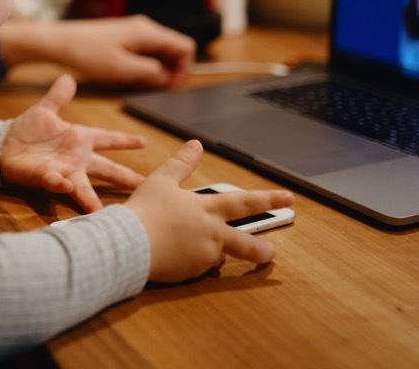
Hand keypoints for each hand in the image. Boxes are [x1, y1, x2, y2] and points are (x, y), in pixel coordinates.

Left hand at [0, 15, 194, 88]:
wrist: (60, 42)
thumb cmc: (87, 52)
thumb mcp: (122, 68)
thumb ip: (150, 72)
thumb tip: (166, 77)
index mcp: (148, 32)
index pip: (185, 47)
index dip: (184, 70)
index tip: (171, 87)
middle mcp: (145, 28)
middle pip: (174, 49)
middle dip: (171, 71)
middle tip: (157, 89)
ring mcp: (135, 32)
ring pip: (160, 52)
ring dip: (157, 70)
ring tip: (142, 84)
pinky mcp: (125, 38)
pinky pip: (146, 52)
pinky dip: (145, 66)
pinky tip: (132, 78)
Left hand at [0, 74, 145, 212]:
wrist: (3, 145)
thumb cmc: (26, 131)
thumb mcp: (45, 111)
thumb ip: (58, 96)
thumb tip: (68, 78)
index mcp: (80, 140)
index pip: (108, 139)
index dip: (125, 140)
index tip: (144, 142)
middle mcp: (77, 159)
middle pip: (107, 169)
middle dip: (125, 177)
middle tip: (144, 184)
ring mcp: (63, 170)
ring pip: (84, 186)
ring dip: (92, 197)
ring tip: (103, 210)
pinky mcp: (46, 177)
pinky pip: (56, 181)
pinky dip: (61, 183)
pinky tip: (66, 185)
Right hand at [124, 140, 293, 283]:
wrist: (128, 245)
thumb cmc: (144, 210)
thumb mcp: (161, 180)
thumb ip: (181, 164)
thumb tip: (196, 144)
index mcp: (206, 209)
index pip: (244, 202)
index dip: (268, 198)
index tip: (289, 197)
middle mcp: (211, 234)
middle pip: (246, 243)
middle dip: (262, 249)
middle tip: (272, 252)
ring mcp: (202, 257)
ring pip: (219, 256)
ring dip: (218, 252)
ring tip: (206, 249)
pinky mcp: (189, 274)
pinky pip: (197, 267)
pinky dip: (193, 261)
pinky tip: (177, 255)